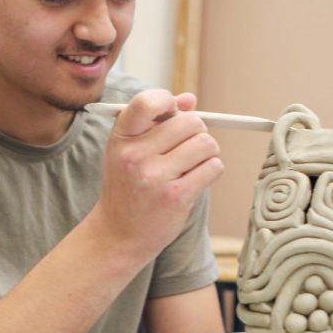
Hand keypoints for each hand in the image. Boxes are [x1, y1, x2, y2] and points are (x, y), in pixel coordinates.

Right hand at [91, 89, 223, 263]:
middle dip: (196, 132)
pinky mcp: (176, 196)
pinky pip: (213, 167)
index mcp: (121, 137)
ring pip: (206, 143)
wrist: (118, 233)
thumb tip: (189, 99)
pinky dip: (211, 170)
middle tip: (186, 146)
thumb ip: (157, 120)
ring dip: (207, 152)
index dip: (168, 102)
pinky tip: (195, 178)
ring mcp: (155, 176)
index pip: (148, 102)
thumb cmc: (128, 185)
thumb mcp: (130, 148)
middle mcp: (135, 155)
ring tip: (191, 164)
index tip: (172, 113)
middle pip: (190, 122)